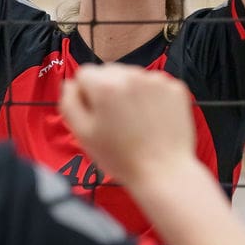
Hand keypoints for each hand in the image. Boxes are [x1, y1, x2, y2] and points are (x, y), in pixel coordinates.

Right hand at [59, 66, 195, 189]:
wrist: (164, 172)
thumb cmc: (121, 157)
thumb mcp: (83, 134)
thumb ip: (69, 103)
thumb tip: (70, 84)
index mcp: (105, 85)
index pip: (84, 73)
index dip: (85, 94)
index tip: (95, 114)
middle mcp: (131, 75)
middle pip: (109, 72)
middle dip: (107, 89)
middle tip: (115, 120)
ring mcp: (156, 80)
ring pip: (132, 76)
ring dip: (129, 91)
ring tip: (134, 121)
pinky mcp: (176, 88)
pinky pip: (154, 84)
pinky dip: (150, 97)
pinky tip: (151, 119)